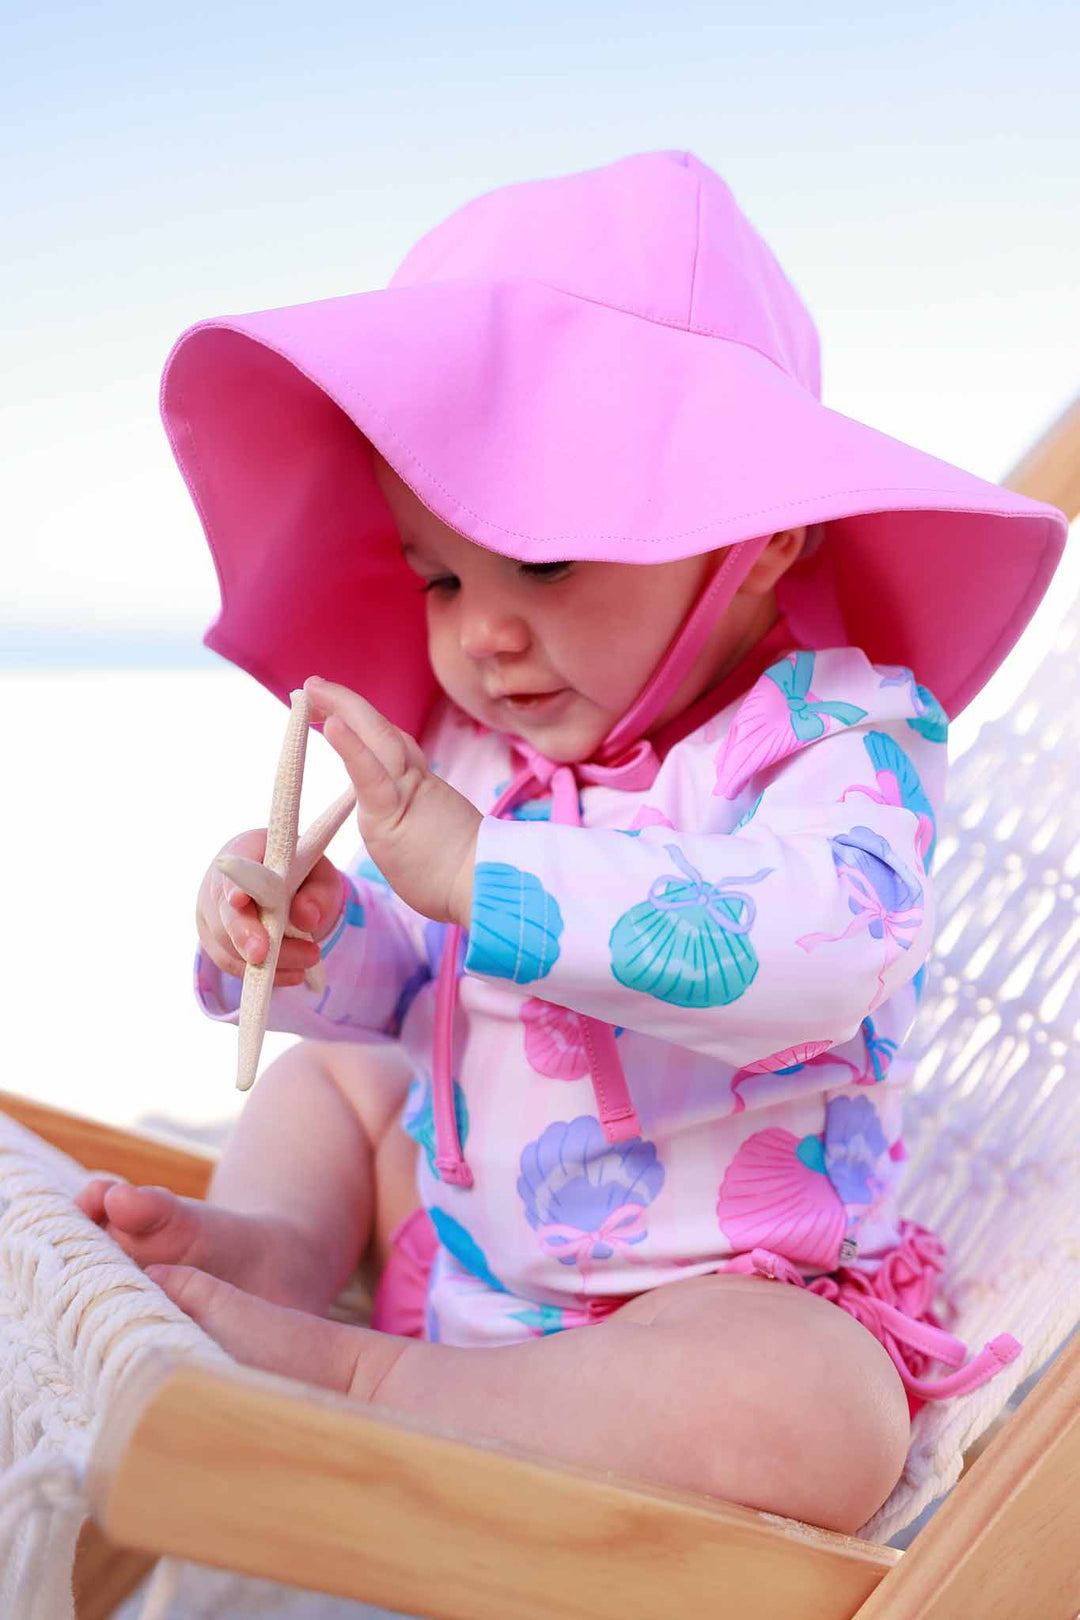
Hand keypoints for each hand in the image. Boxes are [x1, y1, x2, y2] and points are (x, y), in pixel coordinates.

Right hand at [196, 829, 345, 984]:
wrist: (284, 883)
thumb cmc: (303, 874)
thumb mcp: (321, 877)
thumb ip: (318, 894)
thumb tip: (307, 917)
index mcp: (246, 850)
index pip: (234, 866)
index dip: (234, 884)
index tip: (240, 899)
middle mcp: (219, 880)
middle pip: (224, 911)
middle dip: (244, 935)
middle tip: (262, 954)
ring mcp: (211, 911)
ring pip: (226, 942)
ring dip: (265, 959)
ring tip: (306, 961)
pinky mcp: (213, 938)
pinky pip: (230, 962)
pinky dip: (260, 973)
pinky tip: (292, 974)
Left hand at [304, 677, 479, 926]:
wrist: (492, 889)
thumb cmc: (471, 880)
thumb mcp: (442, 845)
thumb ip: (425, 832)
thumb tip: (422, 840)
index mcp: (424, 792)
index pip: (395, 750)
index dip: (370, 729)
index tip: (345, 714)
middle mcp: (415, 784)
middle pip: (383, 732)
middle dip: (349, 705)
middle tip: (317, 686)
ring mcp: (406, 796)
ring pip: (378, 739)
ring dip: (344, 708)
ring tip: (314, 690)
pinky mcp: (394, 815)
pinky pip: (370, 776)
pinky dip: (351, 747)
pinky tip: (331, 723)